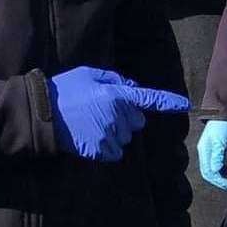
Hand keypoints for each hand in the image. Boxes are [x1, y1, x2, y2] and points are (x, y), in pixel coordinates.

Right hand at [49, 67, 189, 161]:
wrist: (40, 114)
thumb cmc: (64, 90)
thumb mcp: (88, 74)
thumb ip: (114, 79)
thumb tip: (133, 86)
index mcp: (116, 94)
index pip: (149, 99)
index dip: (169, 102)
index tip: (186, 105)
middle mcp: (118, 115)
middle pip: (137, 122)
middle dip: (126, 118)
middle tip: (101, 112)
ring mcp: (109, 134)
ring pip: (125, 138)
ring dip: (114, 134)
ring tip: (91, 125)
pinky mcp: (100, 151)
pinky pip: (114, 152)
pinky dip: (105, 149)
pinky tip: (90, 138)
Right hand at [197, 119, 226, 189]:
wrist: (224, 110)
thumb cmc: (222, 124)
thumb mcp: (219, 140)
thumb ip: (217, 156)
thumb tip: (215, 172)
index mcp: (204, 151)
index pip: (208, 172)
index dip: (218, 181)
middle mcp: (205, 151)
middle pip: (209, 172)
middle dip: (218, 181)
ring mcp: (209, 150)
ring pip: (212, 169)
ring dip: (220, 177)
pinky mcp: (215, 148)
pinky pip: (217, 164)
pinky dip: (222, 171)